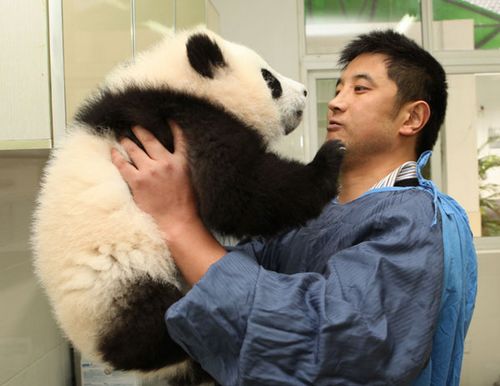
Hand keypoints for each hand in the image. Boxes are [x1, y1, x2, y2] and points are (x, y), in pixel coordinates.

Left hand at [111, 123, 197, 239]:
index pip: (179, 138)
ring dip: (126, 141)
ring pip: (133, 149)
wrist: (177, 221)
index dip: (173, 126)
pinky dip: (116, 157)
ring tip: (122, 137)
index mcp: (182, 162)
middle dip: (140, 130)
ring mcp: (150, 171)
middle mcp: (165, 162)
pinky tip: (113, 152)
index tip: (167, 119)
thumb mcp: (192, 180)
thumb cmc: (187, 205)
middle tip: (134, 125)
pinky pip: (123, 164)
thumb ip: (184, 166)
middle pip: (150, 139)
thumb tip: (177, 158)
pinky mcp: (138, 181)